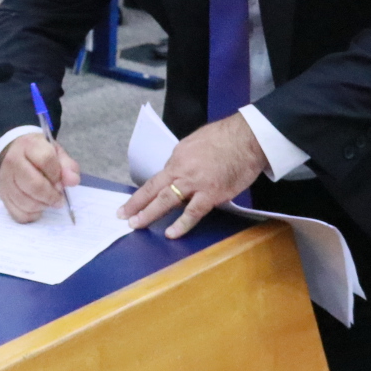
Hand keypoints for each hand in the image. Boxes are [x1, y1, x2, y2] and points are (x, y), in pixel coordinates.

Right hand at [0, 134, 80, 223]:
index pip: (45, 160)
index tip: (61, 181)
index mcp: (28, 146)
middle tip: (59, 198)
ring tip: (48, 200)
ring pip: (26, 202)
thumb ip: (67, 166)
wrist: (14, 152)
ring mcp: (5, 180)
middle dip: (51, 195)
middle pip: (34, 185)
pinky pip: (19, 214)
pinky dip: (32, 215)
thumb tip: (72, 181)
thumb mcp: (56, 152)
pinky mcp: (2, 196)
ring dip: (43, 205)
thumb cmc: (38, 153)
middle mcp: (13, 162)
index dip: (57, 174)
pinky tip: (38, 206)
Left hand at [119, 112, 267, 238]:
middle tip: (123, 217)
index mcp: (177, 158)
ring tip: (137, 225)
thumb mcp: (195, 143)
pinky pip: (193, 212)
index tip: (128, 205)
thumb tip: (178, 172)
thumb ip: (184, 160)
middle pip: (154, 190)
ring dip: (150, 214)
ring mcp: (195, 183)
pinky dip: (181, 224)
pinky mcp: (211, 193)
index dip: (140, 194)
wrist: (246, 138)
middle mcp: (181, 170)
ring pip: (167, 200)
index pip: (154, 179)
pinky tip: (171, 233)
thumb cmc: (225, 137)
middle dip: (137, 205)